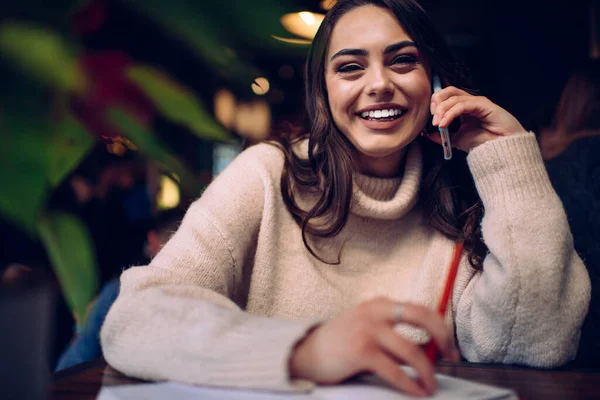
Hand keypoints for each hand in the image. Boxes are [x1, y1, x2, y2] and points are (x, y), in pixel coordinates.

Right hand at [289, 297, 458, 396]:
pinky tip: (416, 391)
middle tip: (450, 358)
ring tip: (430, 385)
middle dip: (442, 338)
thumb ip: (395, 336)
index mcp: (380, 304)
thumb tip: (430, 351)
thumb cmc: (341, 344)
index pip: (421, 309)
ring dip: (427, 372)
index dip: (441, 328)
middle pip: (423, 317)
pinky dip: (410, 384)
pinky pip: (395, 371)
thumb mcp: (368, 329)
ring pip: (412, 351)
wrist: (306, 354)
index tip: (450, 347)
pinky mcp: (361, 351)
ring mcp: (368, 330)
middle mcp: (376, 312)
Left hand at [429, 86, 525, 151]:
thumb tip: (428, 134)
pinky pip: (462, 105)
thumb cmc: (483, 143)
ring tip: (437, 124)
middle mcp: (469, 102)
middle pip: (448, 92)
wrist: (500, 149)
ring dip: (442, 110)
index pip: (445, 97)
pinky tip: (444, 124)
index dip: (435, 104)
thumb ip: (443, 136)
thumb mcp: (457, 140)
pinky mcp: (483, 104)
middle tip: (432, 118)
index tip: (429, 120)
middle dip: (436, 102)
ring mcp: (476, 102)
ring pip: (453, 98)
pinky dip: (450, 114)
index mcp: (463, 108)